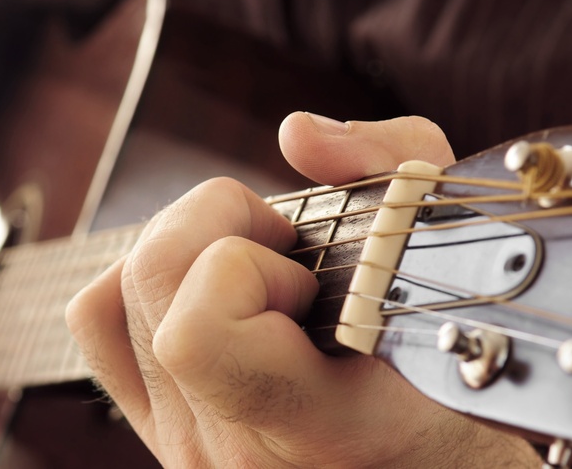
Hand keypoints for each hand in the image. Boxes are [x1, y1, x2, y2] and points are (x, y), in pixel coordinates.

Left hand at [67, 113, 540, 466]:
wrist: (424, 466)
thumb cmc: (465, 387)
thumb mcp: (470, 269)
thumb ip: (394, 174)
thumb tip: (298, 134)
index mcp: (310, 426)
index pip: (198, 333)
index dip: (243, 267)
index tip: (308, 276)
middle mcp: (227, 445)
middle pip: (149, 280)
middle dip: (222, 228)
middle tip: (290, 257)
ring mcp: (184, 443)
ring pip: (115, 294)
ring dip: (188, 249)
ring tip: (255, 273)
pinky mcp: (160, 429)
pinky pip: (101, 327)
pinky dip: (142, 283)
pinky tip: (206, 288)